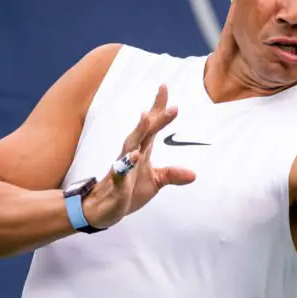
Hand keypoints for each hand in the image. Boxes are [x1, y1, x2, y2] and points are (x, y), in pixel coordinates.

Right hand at [83, 84, 196, 227]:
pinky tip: (135, 156)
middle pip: (144, 132)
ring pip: (130, 147)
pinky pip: (121, 174)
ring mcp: (122, 169)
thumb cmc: (128, 191)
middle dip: (155, 117)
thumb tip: (193, 174)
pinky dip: (126, 165)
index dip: (158, 108)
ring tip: (146, 117)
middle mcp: (131, 155)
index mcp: (141, 151)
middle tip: (170, 103)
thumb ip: (171, 175)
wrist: (103, 210)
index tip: (164, 87)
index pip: (151, 127)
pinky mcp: (117, 186)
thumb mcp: (154, 183)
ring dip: (138, 132)